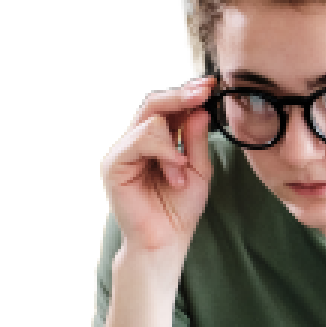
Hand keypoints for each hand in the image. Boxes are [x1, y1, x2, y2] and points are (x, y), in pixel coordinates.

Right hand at [100, 76, 216, 266]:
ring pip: (150, 120)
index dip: (188, 93)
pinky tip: (175, 171)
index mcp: (156, 140)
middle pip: (153, 102)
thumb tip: (199, 108)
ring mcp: (123, 151)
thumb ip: (197, 140)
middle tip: (204, 91)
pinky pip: (140, 139)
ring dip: (175, 144)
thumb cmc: (179, 209)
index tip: (211, 85)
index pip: (168, 107)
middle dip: (181, 95)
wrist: (166, 241)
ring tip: (182, 172)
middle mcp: (136, 141)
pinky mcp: (114, 164)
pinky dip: (164, 151)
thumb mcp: (199, 170)